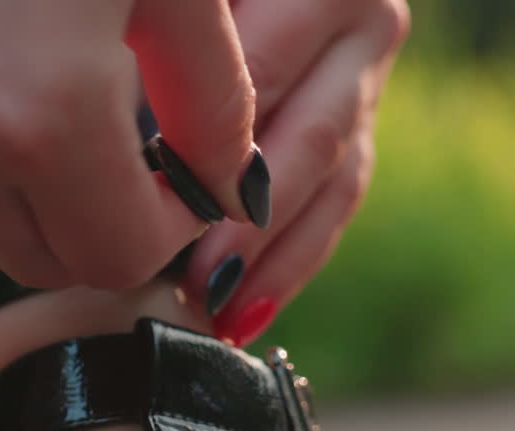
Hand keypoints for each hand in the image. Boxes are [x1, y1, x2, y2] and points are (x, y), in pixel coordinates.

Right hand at [0, 0, 266, 288]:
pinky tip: (0, 113)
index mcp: (45, 113)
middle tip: (137, 162)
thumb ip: (215, 95)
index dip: (166, 229)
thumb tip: (234, 186)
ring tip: (72, 133)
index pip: (119, 255)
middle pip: (47, 260)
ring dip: (37, 213)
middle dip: (105, 226)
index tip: (185, 179)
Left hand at [187, 0, 410, 344]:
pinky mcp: (359, 122)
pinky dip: (288, 261)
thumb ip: (183, 70)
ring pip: (333, 185)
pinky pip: (335, 201)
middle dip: (250, 227)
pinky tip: (245, 311)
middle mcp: (366, 28)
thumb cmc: (183, 0)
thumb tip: (145, 164)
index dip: (210, 154)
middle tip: (198, 282)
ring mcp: (369, 79)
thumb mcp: (186, 12)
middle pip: (310, 143)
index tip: (162, 215)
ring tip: (223, 314)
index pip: (260, 80)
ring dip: (275, 260)